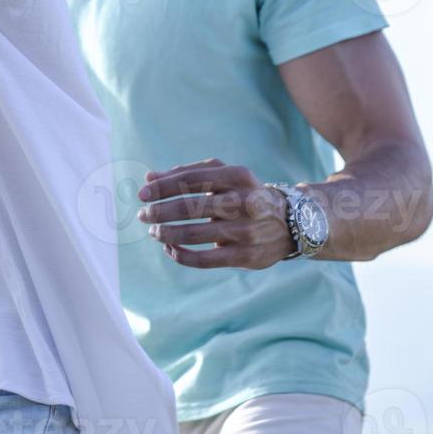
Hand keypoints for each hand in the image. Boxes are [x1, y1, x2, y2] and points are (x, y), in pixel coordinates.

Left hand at [136, 159, 295, 268]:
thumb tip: (149, 177)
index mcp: (238, 176)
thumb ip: (186, 174)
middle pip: (190, 207)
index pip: (191, 179)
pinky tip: (170, 248)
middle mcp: (245, 201)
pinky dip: (180, 255)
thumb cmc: (244, 194)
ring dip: (166, 234)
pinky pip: (204, 260)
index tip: (142, 194)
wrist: (290, 223)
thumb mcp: (222, 176)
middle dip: (160, 212)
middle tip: (143, 215)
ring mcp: (246, 230)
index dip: (162, 187)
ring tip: (154, 232)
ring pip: (194, 234)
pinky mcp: (246, 256)